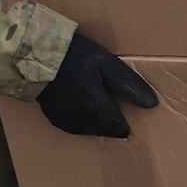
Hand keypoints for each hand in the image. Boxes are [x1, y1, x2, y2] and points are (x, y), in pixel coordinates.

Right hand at [36, 31, 157, 137]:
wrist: (34, 55)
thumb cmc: (74, 57)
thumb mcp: (107, 64)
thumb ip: (129, 85)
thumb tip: (152, 104)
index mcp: (99, 111)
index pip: (120, 128)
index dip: (126, 124)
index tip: (131, 119)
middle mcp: (83, 122)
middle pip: (105, 131)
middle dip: (112, 126)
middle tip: (118, 116)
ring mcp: (66, 120)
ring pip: (88, 130)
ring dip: (96, 124)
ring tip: (101, 113)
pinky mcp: (53, 117)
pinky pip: (72, 126)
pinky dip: (80, 121)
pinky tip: (81, 111)